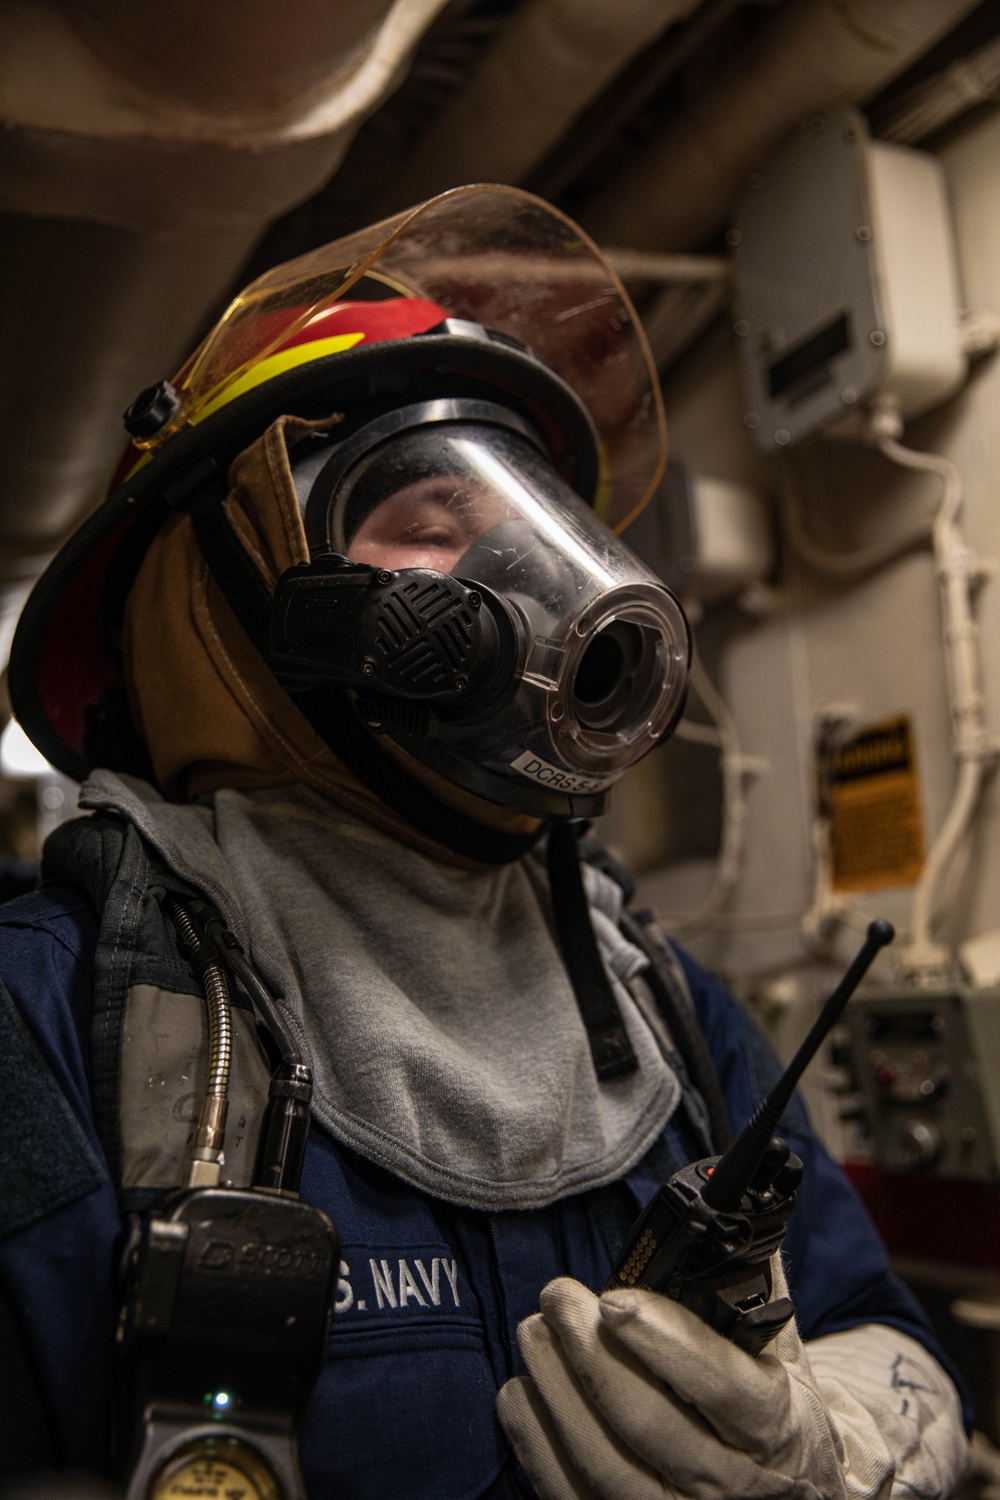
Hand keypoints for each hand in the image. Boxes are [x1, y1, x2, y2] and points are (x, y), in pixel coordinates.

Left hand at [498, 1265, 855, 1499]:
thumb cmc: (775, 1410)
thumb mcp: (783, 1351)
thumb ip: (755, 1280)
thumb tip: (727, 1193)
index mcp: (775, 1426)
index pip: (722, 1387)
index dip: (665, 1342)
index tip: (616, 1298)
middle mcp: (731, 1484)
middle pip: (650, 1425)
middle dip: (591, 1355)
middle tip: (557, 1298)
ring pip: (605, 1467)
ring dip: (557, 1394)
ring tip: (533, 1333)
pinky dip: (538, 1448)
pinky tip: (518, 1395)